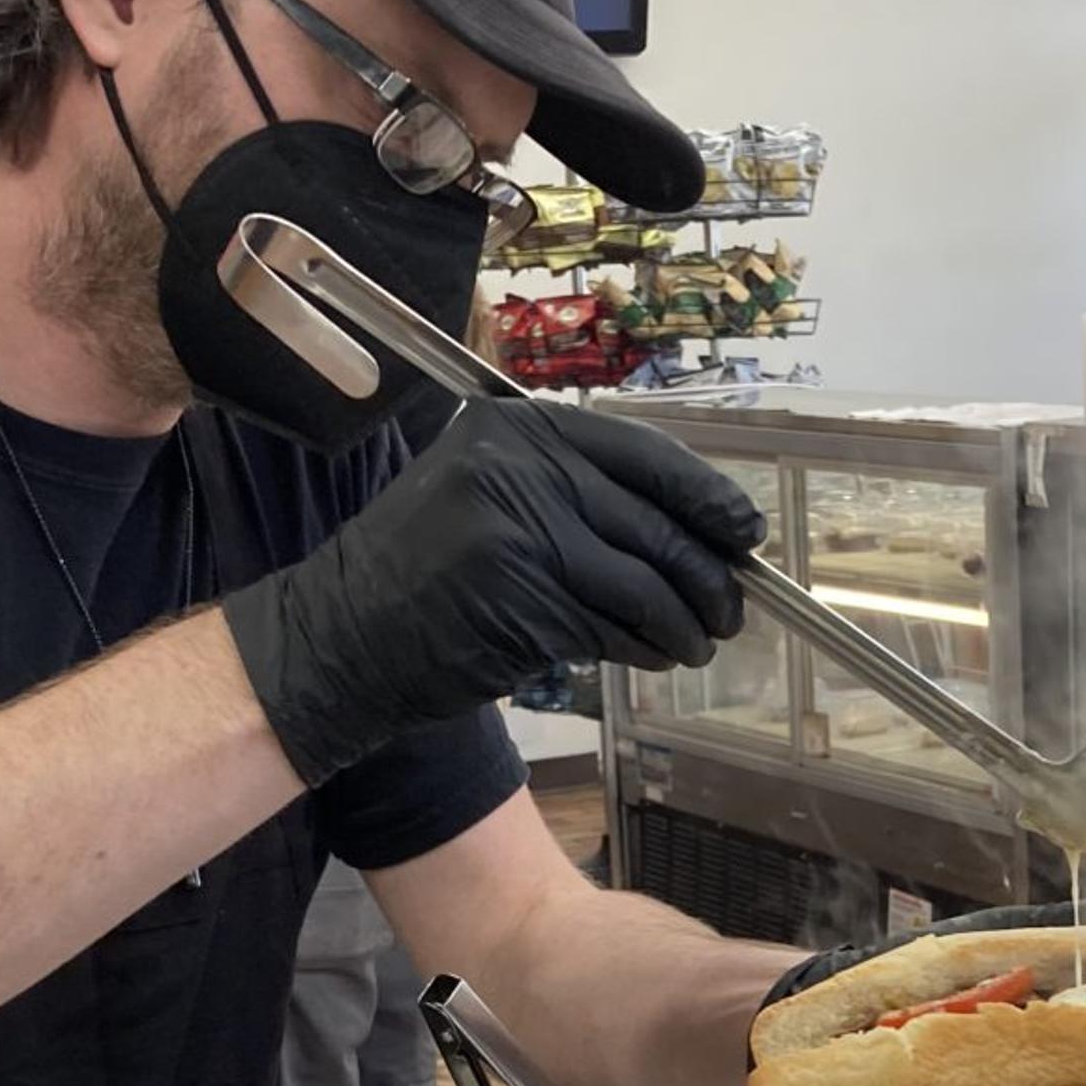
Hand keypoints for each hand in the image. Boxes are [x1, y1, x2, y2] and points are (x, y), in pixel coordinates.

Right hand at [226, 400, 763, 787]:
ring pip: (646, 582)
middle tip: (732, 606)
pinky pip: (616, 627)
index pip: (643, 453)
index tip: (743, 530)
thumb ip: (573, 492)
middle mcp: (521, 469)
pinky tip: (654, 657)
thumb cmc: (423, 571)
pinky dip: (647, 648)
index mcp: (517, 429)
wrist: (342, 636)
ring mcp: (524, 534)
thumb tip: (690, 524)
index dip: (705, 495)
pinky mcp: (529, 602)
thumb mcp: (489, 494)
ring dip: (685, 621)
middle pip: (655, 521)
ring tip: (699, 640)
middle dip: (708, 573)